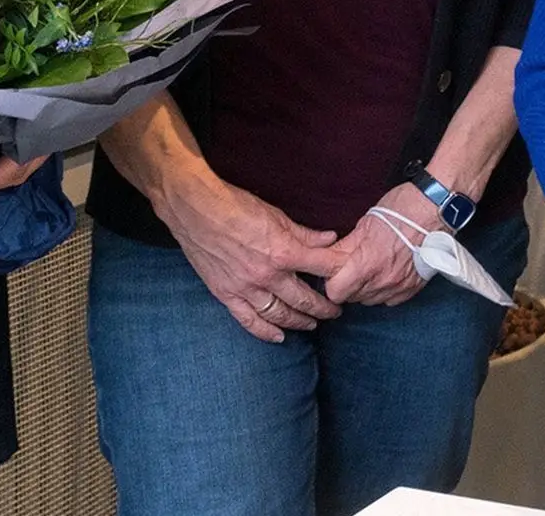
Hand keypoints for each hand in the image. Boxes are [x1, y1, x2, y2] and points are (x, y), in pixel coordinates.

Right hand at [159, 175, 341, 343]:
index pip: (322, 268)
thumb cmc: (236, 206)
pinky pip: (249, 320)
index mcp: (283, 252)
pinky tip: (278, 337)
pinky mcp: (226, 294)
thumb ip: (305, 233)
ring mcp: (246, 288)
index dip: (339, 274)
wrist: (195, 210)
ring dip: (299, 322)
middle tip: (335, 312)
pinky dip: (265, 332)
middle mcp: (267, 275)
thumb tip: (330, 240)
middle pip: (304, 299)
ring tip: (313, 324)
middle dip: (324, 308)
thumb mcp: (277, 216)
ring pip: (279, 314)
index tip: (349, 280)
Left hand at [314, 182, 440, 307]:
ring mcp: (400, 286)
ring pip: (370, 301)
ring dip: (365, 289)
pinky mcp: (413, 287)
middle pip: (352, 298)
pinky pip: (390, 300)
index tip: (334, 272)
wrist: (437, 208)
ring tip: (371, 268)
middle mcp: (383, 280)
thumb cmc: (402, 209)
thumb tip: (326, 259)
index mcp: (367, 263)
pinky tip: (387, 273)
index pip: (335, 292)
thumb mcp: (365, 224)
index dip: (331, 282)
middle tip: (351, 266)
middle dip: (347, 285)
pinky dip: (384, 290)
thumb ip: (345, 247)